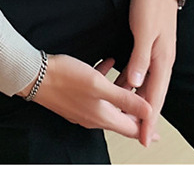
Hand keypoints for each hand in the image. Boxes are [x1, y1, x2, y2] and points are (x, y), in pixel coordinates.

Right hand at [16, 52, 159, 144]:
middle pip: (122, 117)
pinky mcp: (75, 98)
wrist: (34, 75)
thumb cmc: (64, 78)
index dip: (148, 127)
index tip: (159, 128)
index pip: (132, 129)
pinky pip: (97, 94)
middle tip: (148, 98)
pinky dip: (106, 82)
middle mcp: (93, 117)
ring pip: (110, 104)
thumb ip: (125, 98)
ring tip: (132, 78)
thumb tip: (149, 111)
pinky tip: (108, 64)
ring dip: (122, 92)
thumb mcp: (98, 85)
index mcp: (102, 117)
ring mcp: (83, 108)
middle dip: (136, 108)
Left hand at [114, 0, 178, 146]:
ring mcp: (156, 54)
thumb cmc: (151, 4)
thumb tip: (136, 85)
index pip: (155, 97)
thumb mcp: (144, 31)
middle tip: (139, 137)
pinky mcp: (149, 46)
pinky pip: (140, 72)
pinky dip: (132, 83)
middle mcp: (162, 61)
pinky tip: (121, 87)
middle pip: (153, 95)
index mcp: (162, 60)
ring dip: (136, 100)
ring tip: (126, 116)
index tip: (144, 138)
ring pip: (146, 85)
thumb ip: (140, 59)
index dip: (149, 119)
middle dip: (145, 117)